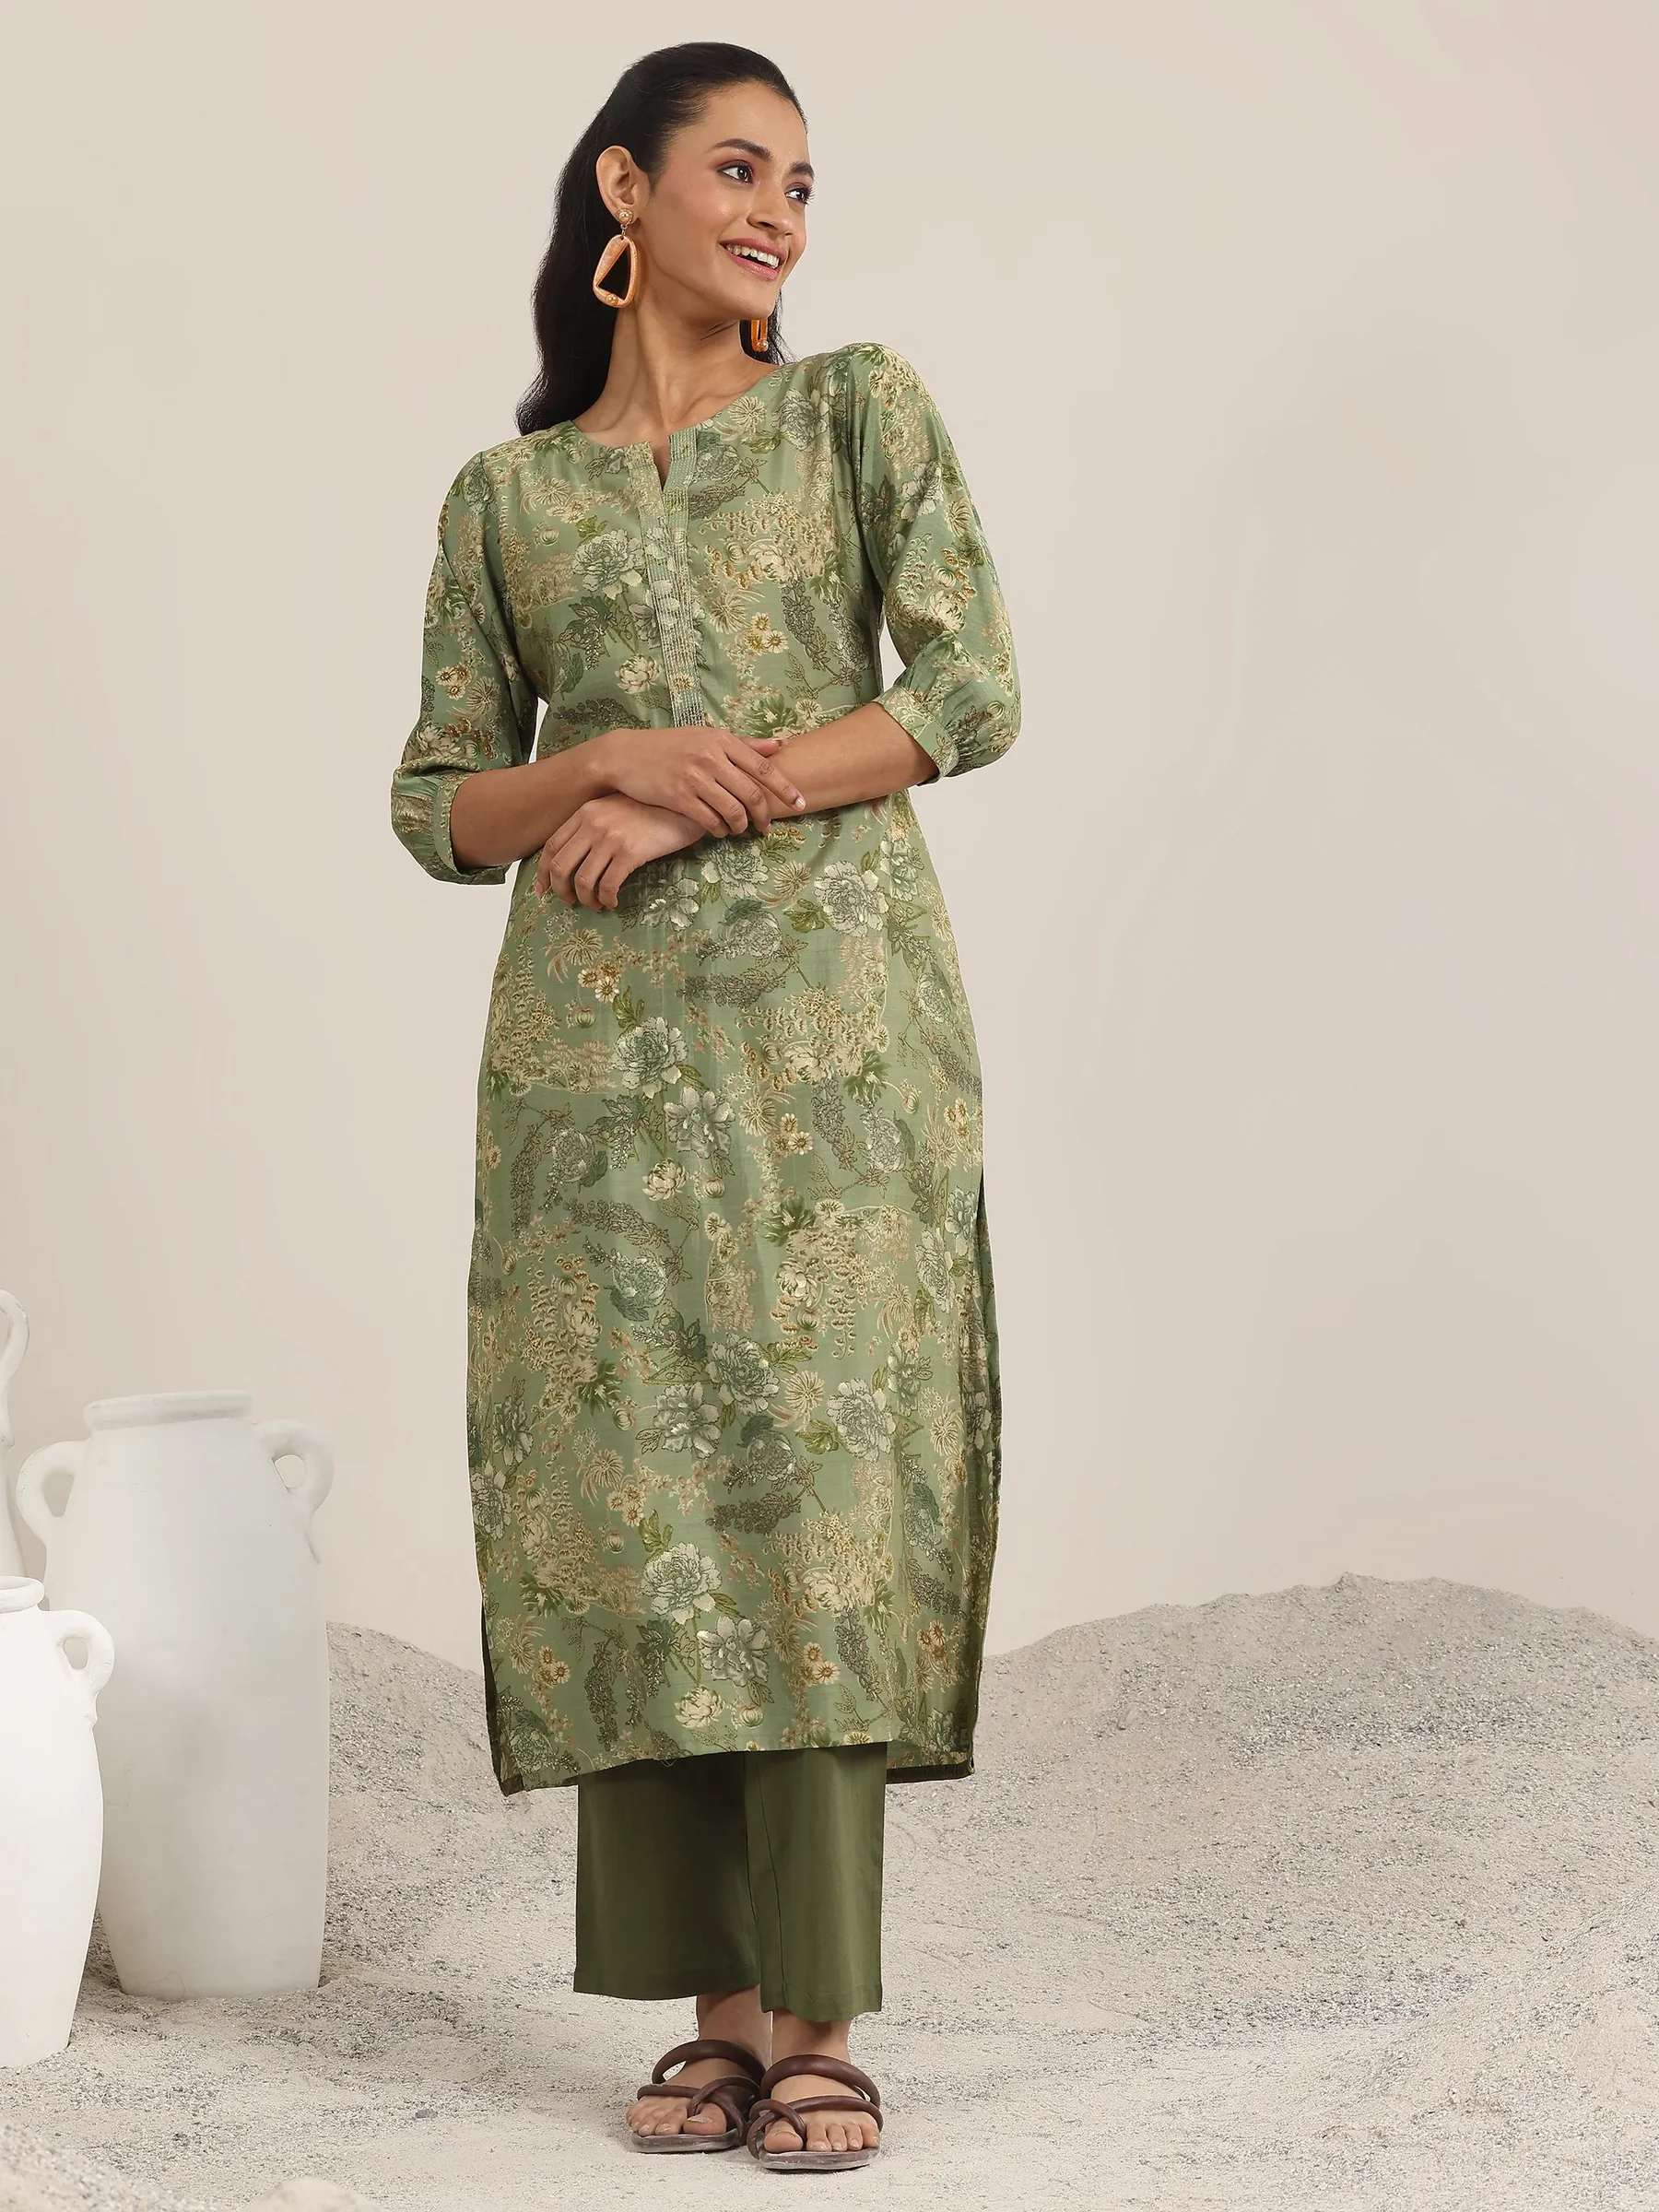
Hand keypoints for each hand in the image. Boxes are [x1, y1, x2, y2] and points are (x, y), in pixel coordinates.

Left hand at [534, 794, 703, 909]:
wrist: (684, 806)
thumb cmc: (652, 810)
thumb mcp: (615, 810)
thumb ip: (594, 825)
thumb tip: (576, 858)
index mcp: (585, 812)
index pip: (551, 846)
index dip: (544, 873)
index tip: (544, 890)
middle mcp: (592, 823)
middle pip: (560, 867)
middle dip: (561, 892)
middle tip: (570, 903)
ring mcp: (610, 837)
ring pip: (582, 880)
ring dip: (586, 900)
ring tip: (596, 905)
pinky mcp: (630, 852)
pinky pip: (608, 885)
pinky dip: (606, 899)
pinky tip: (613, 902)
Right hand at [595, 727, 804, 837]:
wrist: (626, 755)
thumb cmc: (669, 746)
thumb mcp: (705, 736)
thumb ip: (743, 744)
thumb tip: (779, 745)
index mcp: (721, 740)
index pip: (763, 766)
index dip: (785, 788)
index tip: (801, 803)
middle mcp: (711, 757)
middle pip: (752, 794)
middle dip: (764, 816)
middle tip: (766, 827)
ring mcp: (694, 778)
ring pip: (733, 811)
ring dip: (741, 827)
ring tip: (739, 830)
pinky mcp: (679, 797)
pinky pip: (710, 821)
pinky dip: (719, 830)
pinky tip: (719, 831)